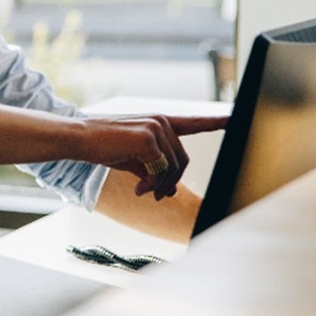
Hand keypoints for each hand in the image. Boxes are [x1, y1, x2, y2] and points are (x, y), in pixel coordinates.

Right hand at [83, 114, 228, 199]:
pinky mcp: (148, 138)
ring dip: (159, 186)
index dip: (217, 122)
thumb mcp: (134, 160)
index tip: (236, 119)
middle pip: (183, 160)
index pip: (195, 122)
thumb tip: (170, 192)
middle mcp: (161, 122)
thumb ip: (155, 171)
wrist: (80, 139)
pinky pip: (160, 170)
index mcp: (160, 123)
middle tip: (156, 196)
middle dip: (170, 182)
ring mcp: (156, 128)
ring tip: (142, 191)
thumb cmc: (104, 148)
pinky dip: (151, 184)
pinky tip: (137, 188)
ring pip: (173, 167)